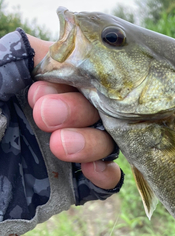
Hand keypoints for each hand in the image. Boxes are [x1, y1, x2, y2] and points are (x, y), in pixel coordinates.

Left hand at [27, 36, 121, 189]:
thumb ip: (9, 64)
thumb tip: (43, 52)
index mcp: (27, 84)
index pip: (73, 68)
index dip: (69, 76)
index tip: (35, 91)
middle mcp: (53, 113)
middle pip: (94, 102)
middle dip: (76, 108)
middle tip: (43, 118)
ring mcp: (65, 147)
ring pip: (104, 137)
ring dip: (91, 141)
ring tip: (61, 147)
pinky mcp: (70, 184)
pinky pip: (105, 177)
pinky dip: (105, 173)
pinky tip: (92, 172)